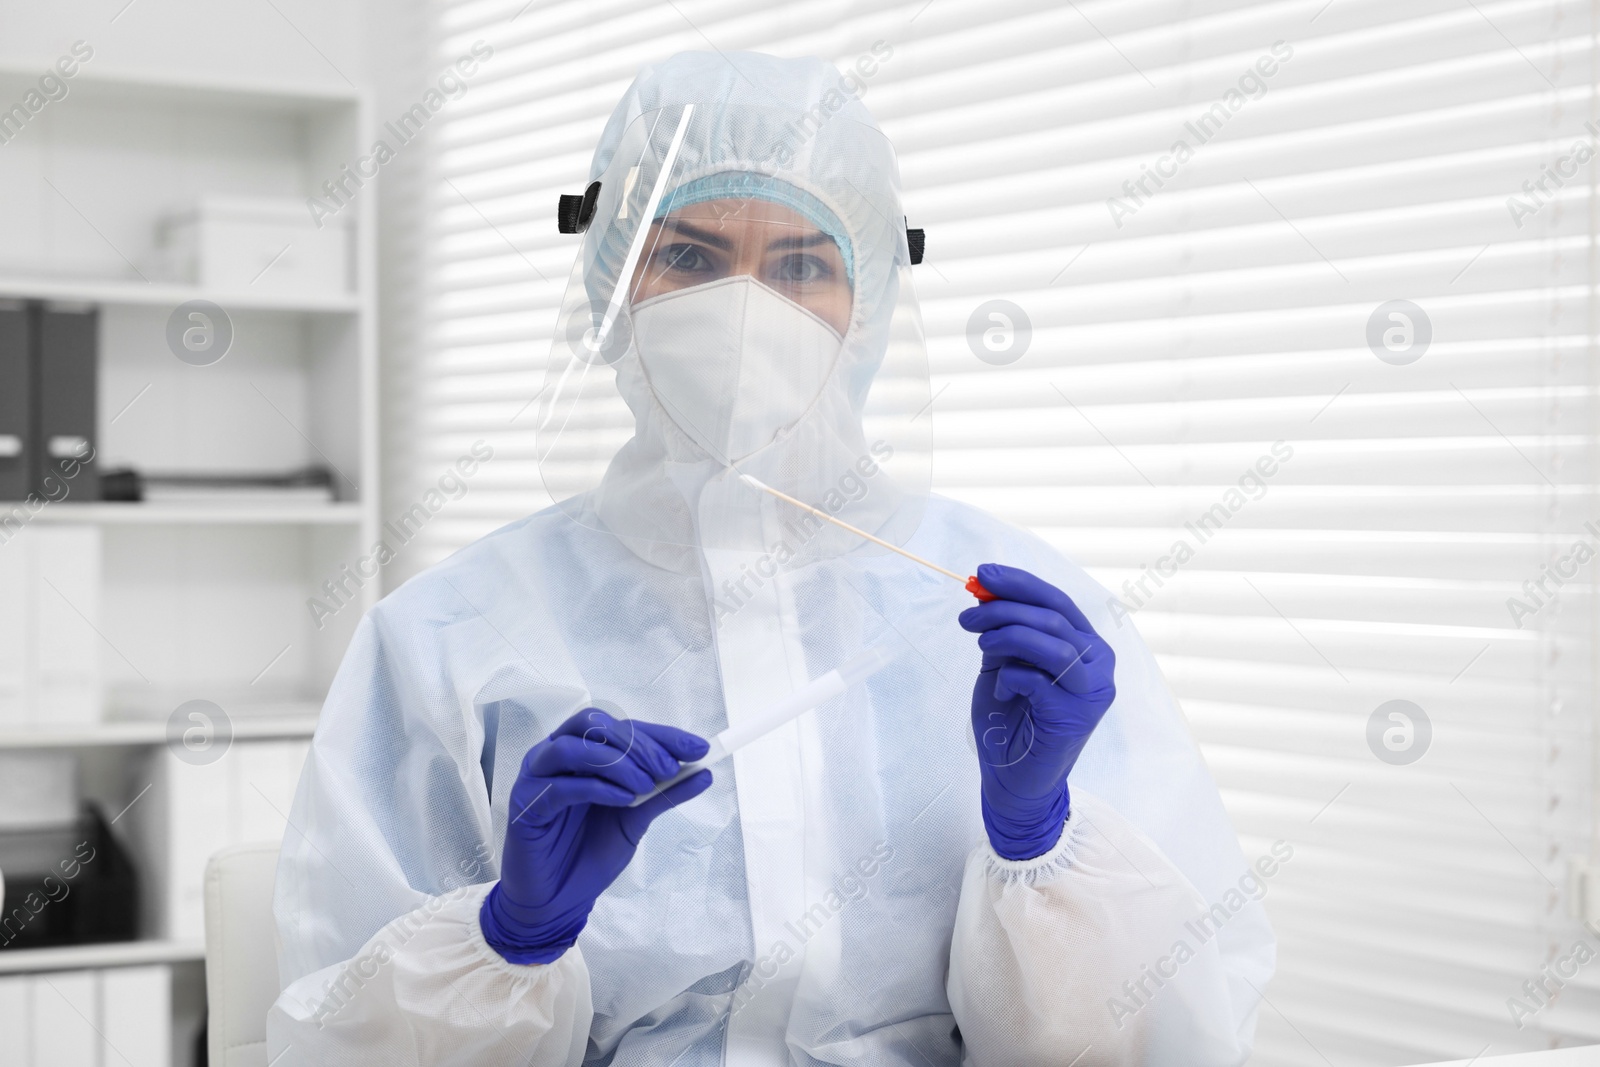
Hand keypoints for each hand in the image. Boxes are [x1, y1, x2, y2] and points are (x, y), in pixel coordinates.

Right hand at [479, 709, 711, 962]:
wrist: (559, 900)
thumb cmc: (591, 853)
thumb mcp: (636, 819)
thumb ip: (664, 793)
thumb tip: (704, 772)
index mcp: (584, 752)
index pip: (623, 727)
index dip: (662, 734)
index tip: (699, 748)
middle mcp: (557, 755)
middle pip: (594, 724)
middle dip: (638, 743)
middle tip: (669, 769)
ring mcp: (536, 777)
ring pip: (574, 747)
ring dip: (617, 762)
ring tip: (645, 786)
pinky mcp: (525, 805)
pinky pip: (560, 786)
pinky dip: (597, 787)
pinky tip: (623, 800)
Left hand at [958, 564, 1115, 860]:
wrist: (1012, 780)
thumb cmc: (1011, 722)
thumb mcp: (1003, 665)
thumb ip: (1004, 632)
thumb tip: (986, 591)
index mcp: (1086, 645)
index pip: (1057, 601)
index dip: (1020, 583)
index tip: (982, 572)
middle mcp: (1099, 664)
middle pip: (1054, 617)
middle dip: (1005, 608)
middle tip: (968, 616)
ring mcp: (1093, 691)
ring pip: (1053, 642)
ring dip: (1007, 636)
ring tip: (980, 645)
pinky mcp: (1077, 716)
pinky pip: (1039, 679)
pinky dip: (1011, 677)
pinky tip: (1002, 691)